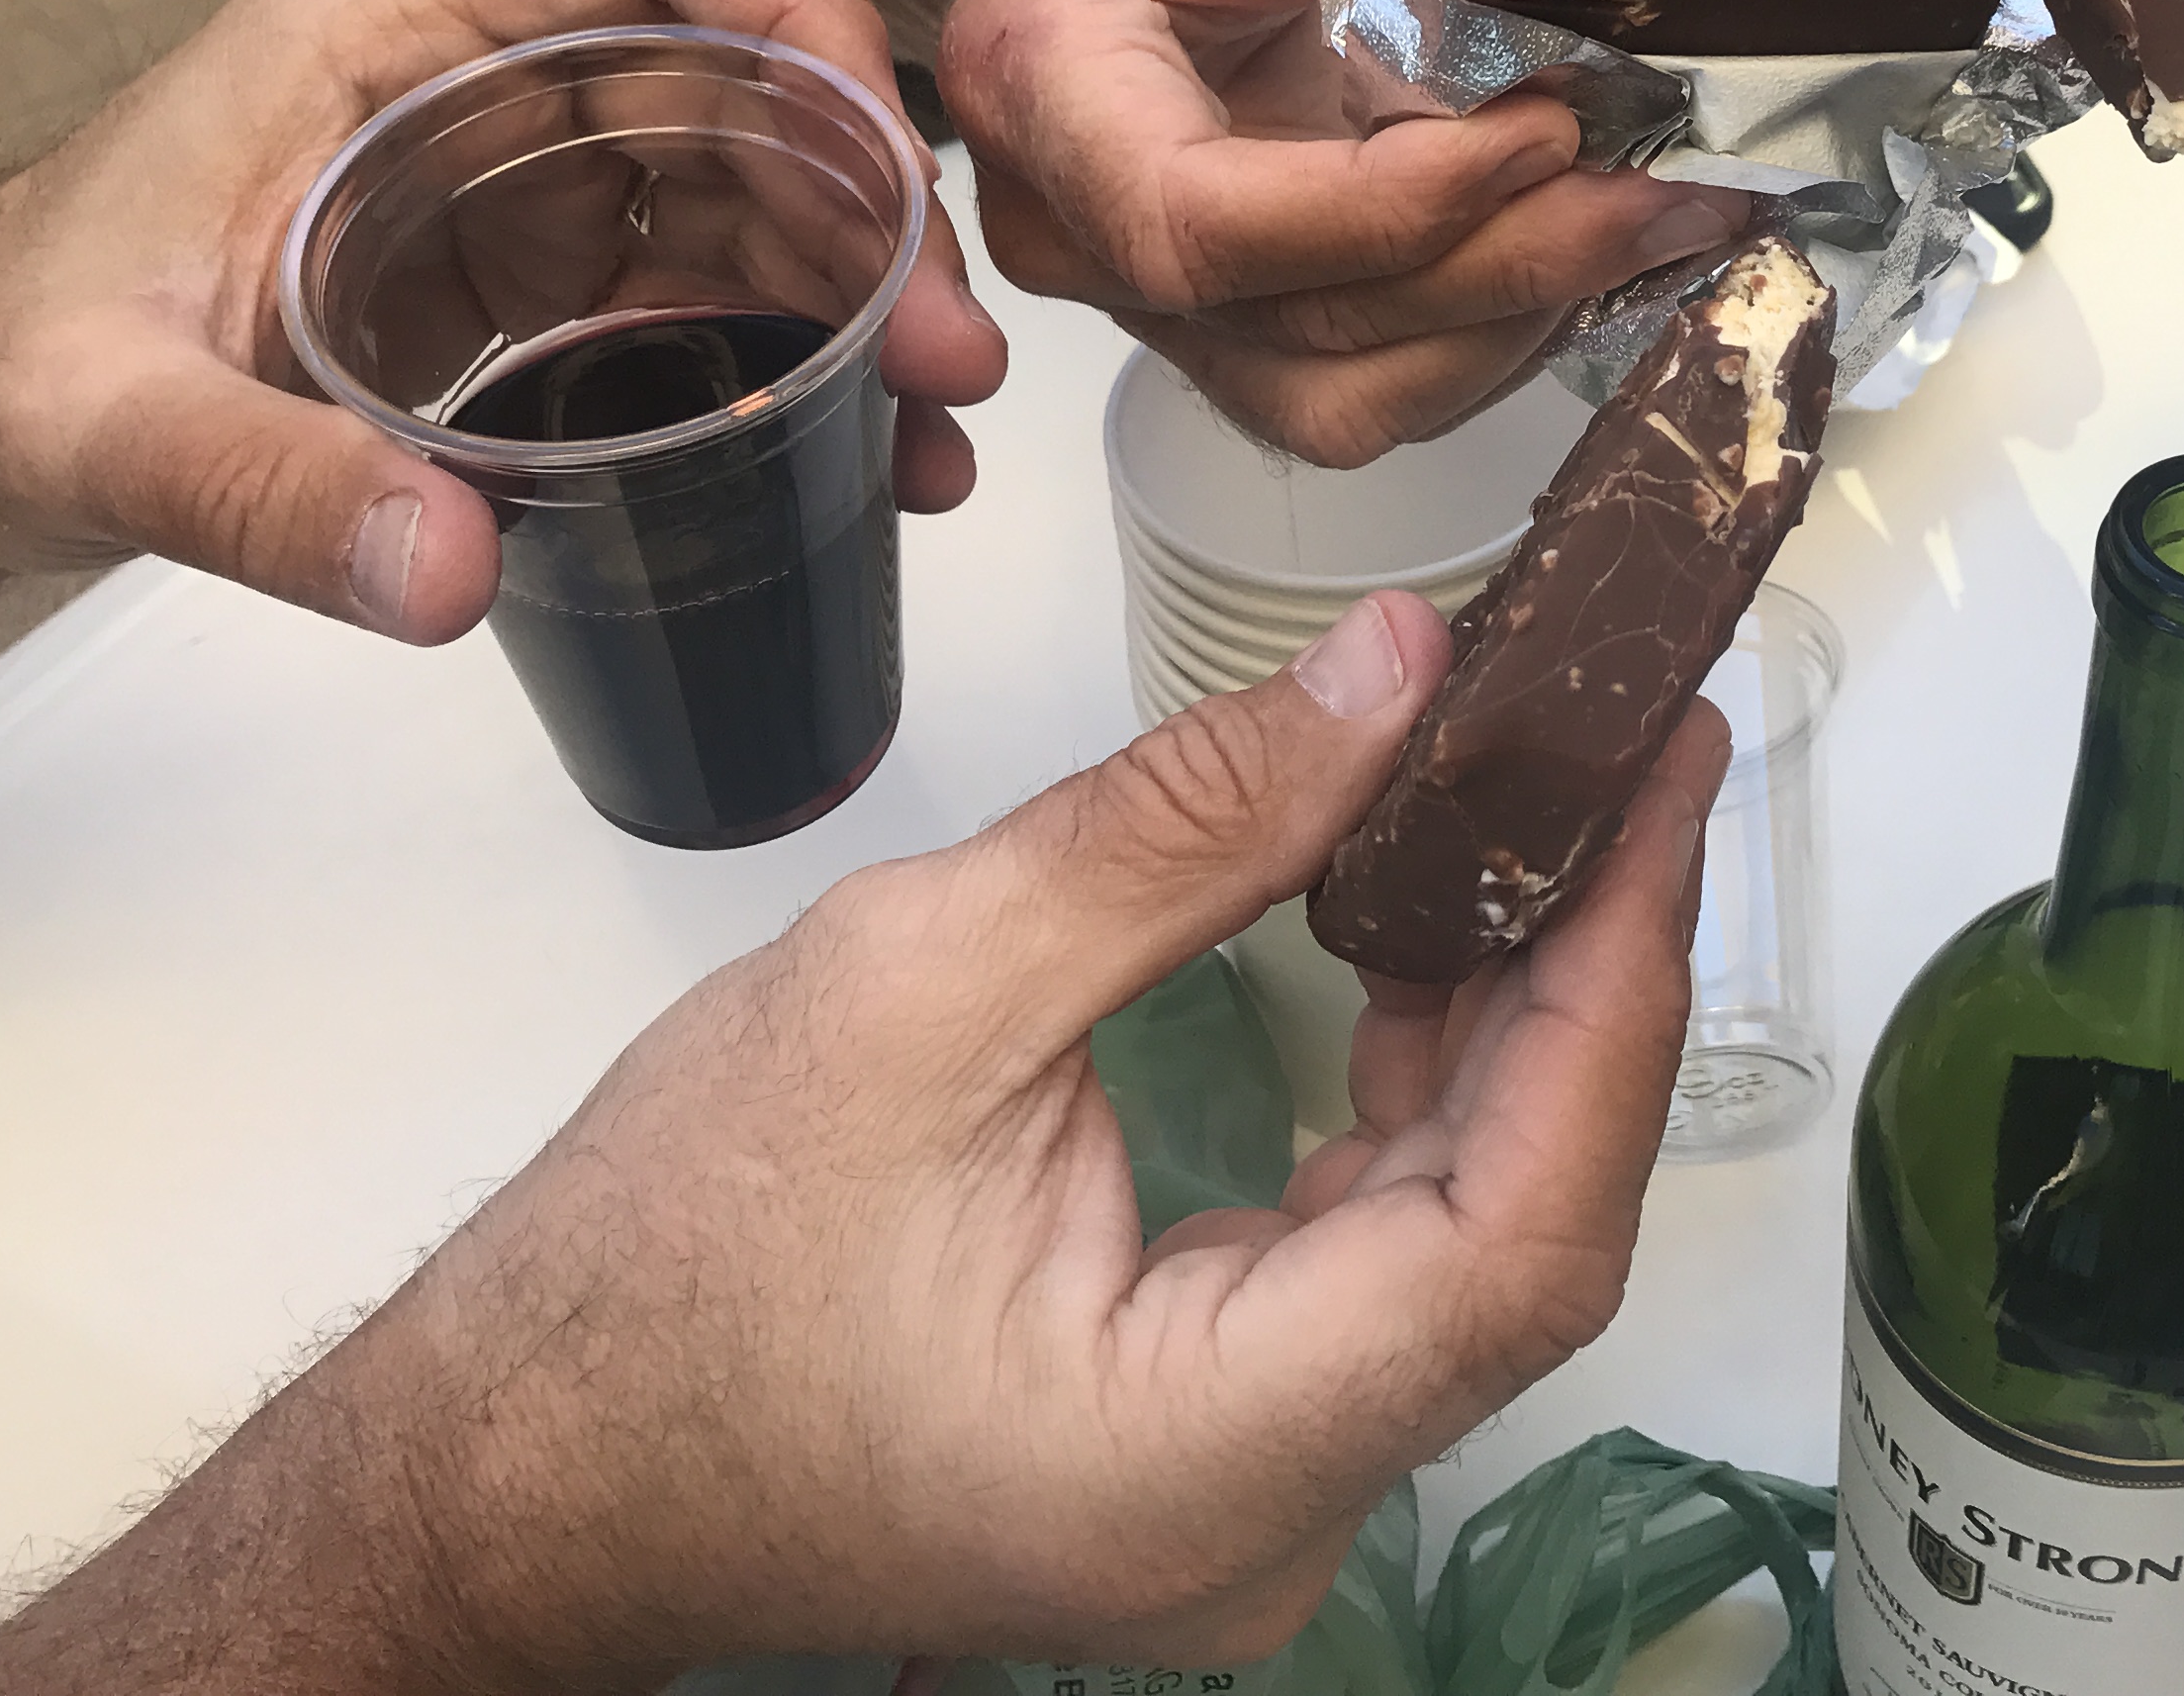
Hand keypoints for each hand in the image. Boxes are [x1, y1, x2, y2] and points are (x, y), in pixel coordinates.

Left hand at [0, 0, 1005, 646]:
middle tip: (954, 349)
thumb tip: (448, 568)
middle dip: (868, 191)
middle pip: (736, 61)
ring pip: (750, 174)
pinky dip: (805, 354)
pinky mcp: (537, 272)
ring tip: (938, 423)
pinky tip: (867, 447)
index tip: (881, 136)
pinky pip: (710, 280)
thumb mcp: (102, 425)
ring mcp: (518, 170)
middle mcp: (476, 71)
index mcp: (380, 24)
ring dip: (863, 284)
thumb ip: (262, 493)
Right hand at [278, 599, 1719, 1680]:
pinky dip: (1424, 1089)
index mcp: (1208, 1456)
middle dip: (1591, 979)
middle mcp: (1277, 1514)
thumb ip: (1189, 829)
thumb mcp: (923, 984)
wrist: (522, 1454)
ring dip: (1518, 1022)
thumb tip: (1403, 667)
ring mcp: (1259, 1492)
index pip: (1522, 1229)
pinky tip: (1421, 941)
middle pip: (1525, 1231)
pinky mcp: (1224, 1435)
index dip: (1621, 993)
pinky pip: (1388, 1254)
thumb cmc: (669, 1260)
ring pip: (1473, 1237)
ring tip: (1549, 809)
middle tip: (1629, 753)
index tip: (1661, 784)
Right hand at [936, 0, 1745, 462]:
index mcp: (1044, 83)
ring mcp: (1149, 309)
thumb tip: (1598, 3)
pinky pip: (1369, 391)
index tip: (1546, 128)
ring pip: (1342, 396)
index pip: (1201, 222)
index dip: (1389, 210)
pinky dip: (1494, 336)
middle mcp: (1069, 232)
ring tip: (1658, 215)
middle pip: (1297, 321)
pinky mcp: (1237, 337)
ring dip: (1517, 319)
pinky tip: (1590, 246)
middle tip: (1669, 182)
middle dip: (1508, 262)